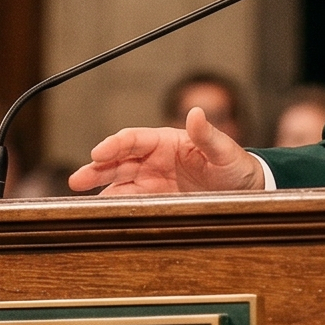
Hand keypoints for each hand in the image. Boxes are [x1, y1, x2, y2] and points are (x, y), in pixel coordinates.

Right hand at [69, 108, 264, 195]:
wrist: (247, 189)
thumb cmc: (236, 166)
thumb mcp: (225, 151)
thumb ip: (208, 134)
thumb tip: (196, 111)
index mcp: (167, 141)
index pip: (133, 140)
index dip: (114, 145)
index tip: (98, 153)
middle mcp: (155, 160)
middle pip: (119, 161)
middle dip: (96, 169)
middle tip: (76, 180)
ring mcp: (154, 181)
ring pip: (120, 182)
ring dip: (100, 189)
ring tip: (79, 199)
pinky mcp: (157, 201)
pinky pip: (132, 202)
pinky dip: (115, 206)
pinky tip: (101, 213)